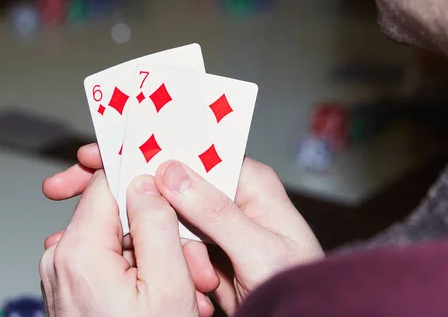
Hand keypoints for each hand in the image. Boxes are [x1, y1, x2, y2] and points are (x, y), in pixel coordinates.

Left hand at [40, 170, 201, 315]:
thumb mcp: (167, 286)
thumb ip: (156, 224)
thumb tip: (146, 181)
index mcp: (78, 250)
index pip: (108, 183)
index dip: (143, 177)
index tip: (170, 179)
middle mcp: (61, 259)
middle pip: (118, 217)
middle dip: (161, 235)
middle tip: (195, 265)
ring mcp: (64, 276)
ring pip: (119, 242)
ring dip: (157, 259)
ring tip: (187, 292)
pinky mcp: (73, 290)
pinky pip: (110, 264)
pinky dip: (140, 274)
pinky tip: (164, 298)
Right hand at [154, 159, 324, 313]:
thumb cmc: (296, 285)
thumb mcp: (257, 249)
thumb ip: (216, 212)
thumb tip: (172, 174)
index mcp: (252, 182)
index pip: (202, 159)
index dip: (173, 173)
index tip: (151, 190)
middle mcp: (235, 198)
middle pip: (182, 196)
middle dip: (182, 231)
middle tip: (202, 263)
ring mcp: (220, 226)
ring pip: (176, 227)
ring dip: (186, 257)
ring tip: (209, 282)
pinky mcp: (209, 252)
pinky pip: (181, 251)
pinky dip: (186, 271)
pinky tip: (205, 288)